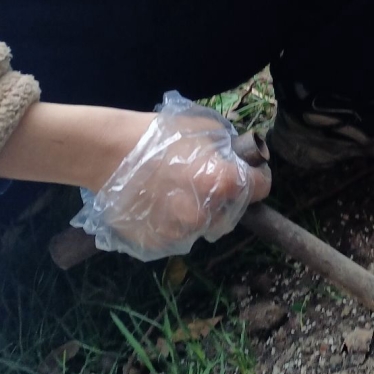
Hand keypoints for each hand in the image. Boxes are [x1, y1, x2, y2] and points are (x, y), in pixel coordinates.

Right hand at [72, 93, 270, 260]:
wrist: (112, 153)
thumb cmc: (163, 135)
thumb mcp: (209, 129)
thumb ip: (230, 149)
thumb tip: (239, 158)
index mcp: (225, 185)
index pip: (261, 188)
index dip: (259, 177)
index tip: (251, 171)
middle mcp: (207, 215)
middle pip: (233, 212)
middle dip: (228, 198)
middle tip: (212, 182)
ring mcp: (181, 233)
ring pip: (204, 227)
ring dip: (202, 213)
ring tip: (183, 193)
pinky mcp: (157, 245)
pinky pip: (178, 236)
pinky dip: (176, 224)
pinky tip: (163, 204)